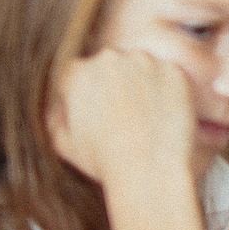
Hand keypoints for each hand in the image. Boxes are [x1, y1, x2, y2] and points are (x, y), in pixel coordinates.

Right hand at [47, 48, 194, 184]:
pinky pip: (170, 77)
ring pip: (142, 68)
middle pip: (113, 66)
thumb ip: (55, 117)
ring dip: (144, 86)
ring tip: (147, 120)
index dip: (91, 97)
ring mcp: (144, 61)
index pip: (82, 75)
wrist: (149, 171)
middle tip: (129, 118)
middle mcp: (109, 58)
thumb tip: (59, 106)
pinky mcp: (173, 71)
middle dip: (118, 87)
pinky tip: (165, 118)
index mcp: (77, 72)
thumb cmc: (105, 163)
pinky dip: (170, 93)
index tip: (103, 116)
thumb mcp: (64, 144)